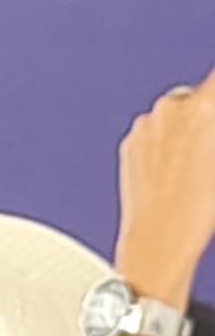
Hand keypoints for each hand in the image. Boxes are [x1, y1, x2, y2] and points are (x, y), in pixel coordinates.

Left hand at [116, 68, 214, 300]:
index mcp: (205, 108)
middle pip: (198, 97)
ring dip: (187, 130)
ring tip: (196, 167)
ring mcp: (146, 125)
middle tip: (211, 149)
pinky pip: (154, 133)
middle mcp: (170, 109)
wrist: (160, 238)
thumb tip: (213, 128)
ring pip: (175, 116)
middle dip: (209, 115)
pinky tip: (174, 173)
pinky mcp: (129, 143)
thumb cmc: (199, 208)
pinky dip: (165, 144)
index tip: (213, 117)